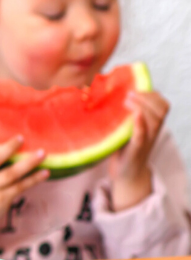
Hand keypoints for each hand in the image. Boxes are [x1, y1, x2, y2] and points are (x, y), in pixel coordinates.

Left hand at [108, 91, 168, 210]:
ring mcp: (146, 140)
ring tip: (127, 100)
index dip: (153, 94)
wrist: (125, 173)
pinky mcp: (136, 150)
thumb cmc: (122, 146)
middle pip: (161, 109)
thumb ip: (119, 112)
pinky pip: (142, 136)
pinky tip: (136, 115)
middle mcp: (153, 131)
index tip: (137, 86)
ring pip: (155, 120)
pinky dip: (140, 124)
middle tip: (129, 93)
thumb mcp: (123, 127)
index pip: (162, 104)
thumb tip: (97, 89)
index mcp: (152, 124)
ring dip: (142, 106)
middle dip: (147, 97)